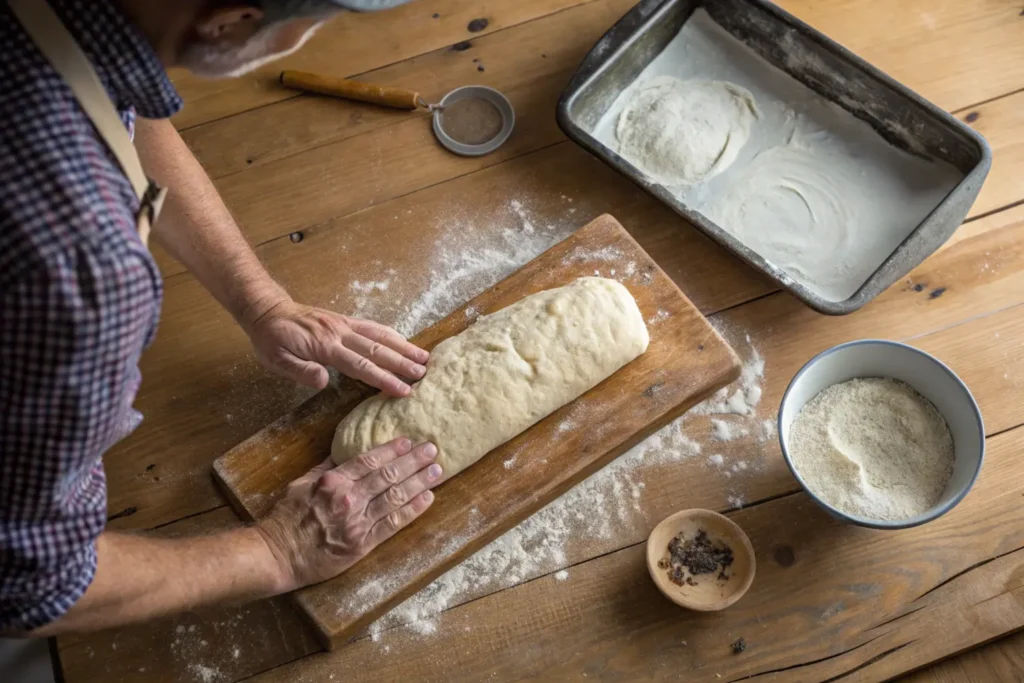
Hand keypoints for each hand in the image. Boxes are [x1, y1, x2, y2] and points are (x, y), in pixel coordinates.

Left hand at [245, 299, 428, 395]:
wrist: (267, 310)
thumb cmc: (271, 340)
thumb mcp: (275, 360)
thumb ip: (301, 370)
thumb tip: (325, 381)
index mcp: (324, 346)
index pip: (360, 365)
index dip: (383, 378)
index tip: (402, 390)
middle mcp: (339, 332)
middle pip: (376, 348)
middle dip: (402, 362)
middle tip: (423, 374)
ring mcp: (344, 324)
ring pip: (379, 334)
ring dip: (403, 346)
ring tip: (424, 357)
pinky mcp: (344, 320)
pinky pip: (372, 326)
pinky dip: (391, 334)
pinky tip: (403, 342)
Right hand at [256, 438, 441, 590]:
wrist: (277, 555)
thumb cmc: (285, 518)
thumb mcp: (301, 483)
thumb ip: (325, 468)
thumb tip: (344, 452)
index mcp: (333, 481)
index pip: (369, 460)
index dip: (392, 449)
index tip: (409, 440)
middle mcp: (348, 498)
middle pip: (388, 475)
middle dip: (413, 461)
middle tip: (432, 449)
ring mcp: (357, 522)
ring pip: (395, 497)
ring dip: (419, 482)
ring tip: (437, 471)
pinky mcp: (362, 544)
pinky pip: (393, 524)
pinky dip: (412, 510)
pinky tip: (427, 499)